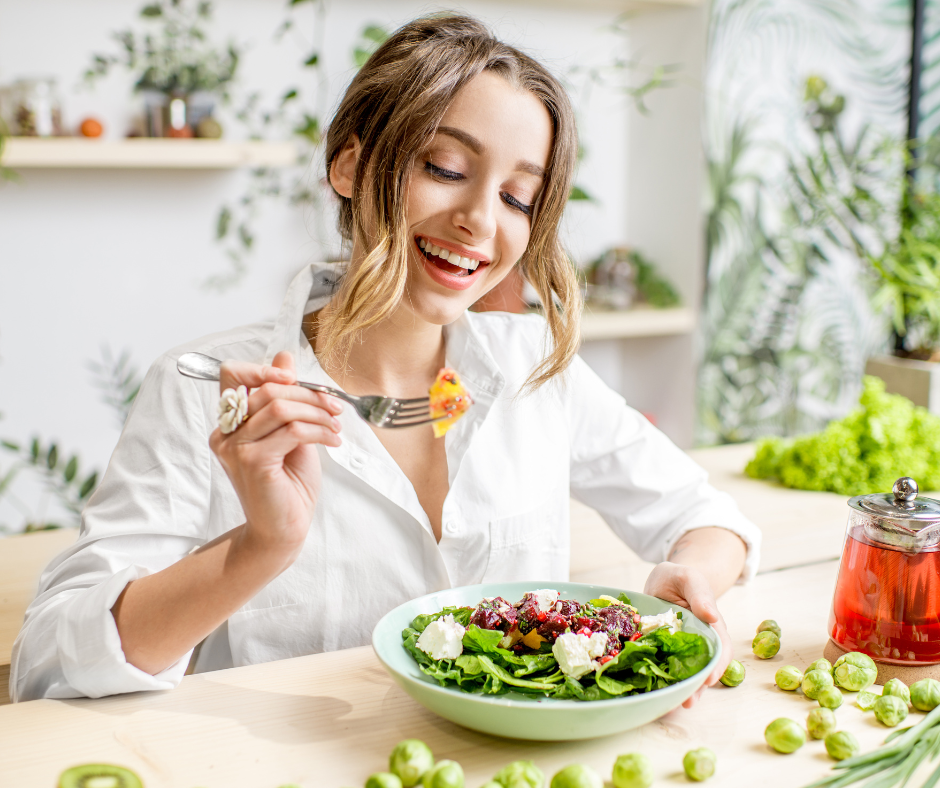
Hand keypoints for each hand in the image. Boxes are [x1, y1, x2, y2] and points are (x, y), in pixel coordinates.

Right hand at [209, 351, 342, 557]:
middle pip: (267, 389)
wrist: (284, 529)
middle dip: (309, 393)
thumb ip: (286, 398)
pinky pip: (291, 431)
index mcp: (230, 422)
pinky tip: (333, 440)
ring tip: (336, 424)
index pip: (231, 374)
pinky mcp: (253, 462)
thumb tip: (285, 356)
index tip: (293, 376)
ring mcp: (235, 448)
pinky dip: (319, 431)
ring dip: (317, 412)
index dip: (262, 367)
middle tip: (335, 406)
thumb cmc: (288, 484)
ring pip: (280, 407)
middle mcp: (225, 433)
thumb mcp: (291, 432)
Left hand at [643, 561, 732, 708]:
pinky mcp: (663, 650)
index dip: (716, 666)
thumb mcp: (689, 579)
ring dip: (681, 689)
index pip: (720, 649)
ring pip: (685, 672)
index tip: (708, 680)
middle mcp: (699, 642)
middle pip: (704, 668)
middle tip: (687, 702)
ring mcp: (680, 649)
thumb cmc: (680, 578)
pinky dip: (660, 680)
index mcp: (711, 626)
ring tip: (671, 705)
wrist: (665, 580)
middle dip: (698, 687)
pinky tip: (653, 692)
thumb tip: (712, 616)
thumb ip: (700, 595)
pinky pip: (664, 667)